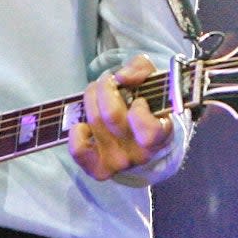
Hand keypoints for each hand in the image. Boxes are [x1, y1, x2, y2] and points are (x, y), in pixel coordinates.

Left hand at [67, 54, 174, 180]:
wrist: (140, 136)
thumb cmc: (147, 104)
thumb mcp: (151, 80)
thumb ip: (142, 69)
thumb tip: (123, 76)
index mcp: (159, 135)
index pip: (148, 129)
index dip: (139, 107)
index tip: (138, 98)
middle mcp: (140, 153)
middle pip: (111, 115)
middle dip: (104, 88)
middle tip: (107, 81)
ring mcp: (118, 162)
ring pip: (94, 122)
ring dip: (90, 99)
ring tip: (96, 92)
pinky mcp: (99, 168)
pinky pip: (79, 149)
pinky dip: (77, 131)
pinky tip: (84, 123)